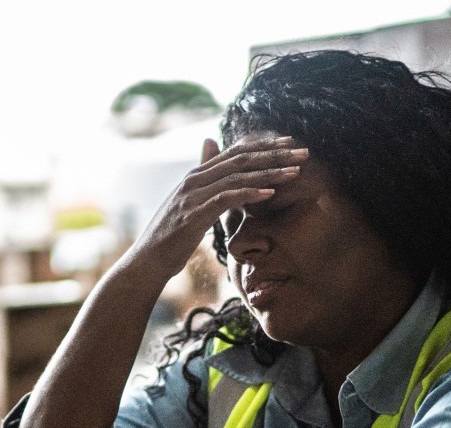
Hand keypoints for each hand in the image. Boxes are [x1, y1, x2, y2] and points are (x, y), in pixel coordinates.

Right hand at [125, 136, 307, 282]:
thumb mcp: (190, 206)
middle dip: (274, 154)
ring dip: (269, 172)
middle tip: (303, 151)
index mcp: (196, 175)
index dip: (265, 145)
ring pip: (237, 176)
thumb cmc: (171, 237)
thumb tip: (211, 153)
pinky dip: (249, 193)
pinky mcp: (194, 214)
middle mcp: (195, 179)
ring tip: (295, 170)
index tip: (290, 143)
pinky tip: (270, 193)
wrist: (148, 261)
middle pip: (241, 159)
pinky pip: (226, 199)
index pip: (235, 152)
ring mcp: (193, 195)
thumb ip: (206, 182)